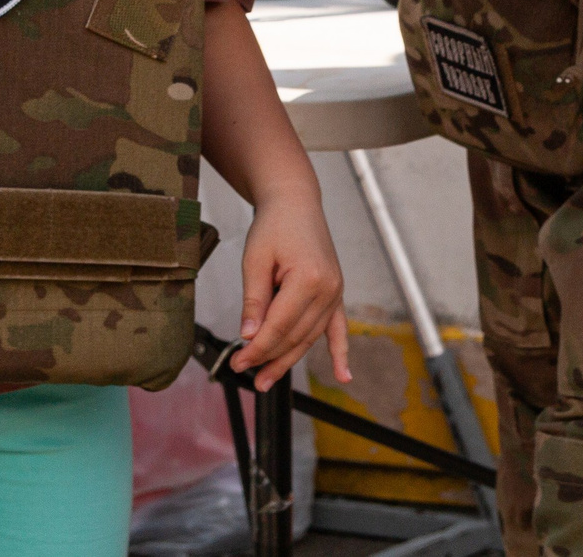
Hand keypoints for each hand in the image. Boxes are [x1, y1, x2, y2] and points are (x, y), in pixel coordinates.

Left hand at [232, 192, 350, 391]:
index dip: (258, 348)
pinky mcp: (336, 293)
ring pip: (310, 337)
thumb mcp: (255, 259)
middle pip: (296, 336)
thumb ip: (254, 299)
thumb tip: (249, 336)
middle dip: (269, 357)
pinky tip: (343, 376)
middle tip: (245, 372)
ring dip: (289, 360)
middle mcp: (328, 289)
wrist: (295, 202)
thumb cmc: (274, 225)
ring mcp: (336, 293)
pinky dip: (340, 352)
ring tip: (267, 379)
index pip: (280, 326)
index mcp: (309, 279)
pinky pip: (339, 329)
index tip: (239, 362)